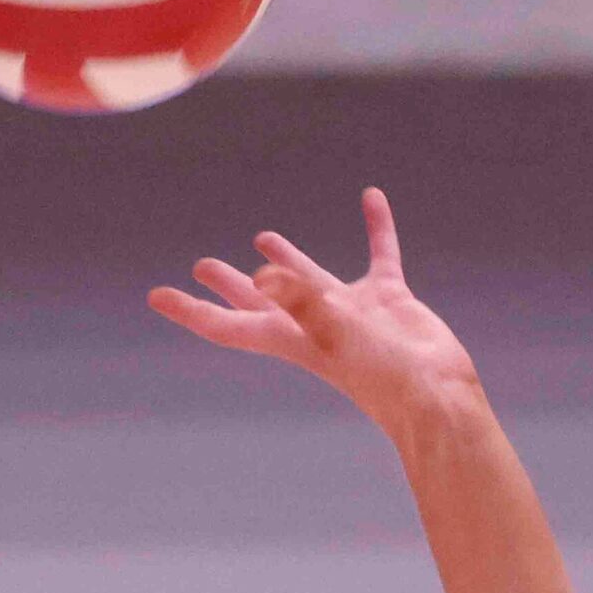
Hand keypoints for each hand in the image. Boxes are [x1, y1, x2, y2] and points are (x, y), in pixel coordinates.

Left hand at [149, 189, 480, 427]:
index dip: (190, 310)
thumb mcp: (333, 332)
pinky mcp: (388, 299)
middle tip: (202, 266)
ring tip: (261, 236)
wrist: (436, 394)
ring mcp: (351, 311)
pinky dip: (376, 226)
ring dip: (287, 258)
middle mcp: (313, 324)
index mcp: (289, 338)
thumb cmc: (380, 372)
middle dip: (229, 286)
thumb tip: (262, 275)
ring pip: (310, 277)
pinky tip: (372, 198)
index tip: (156, 296)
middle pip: (259, 301)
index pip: (227, 324)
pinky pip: (379, 253)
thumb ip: (299, 301)